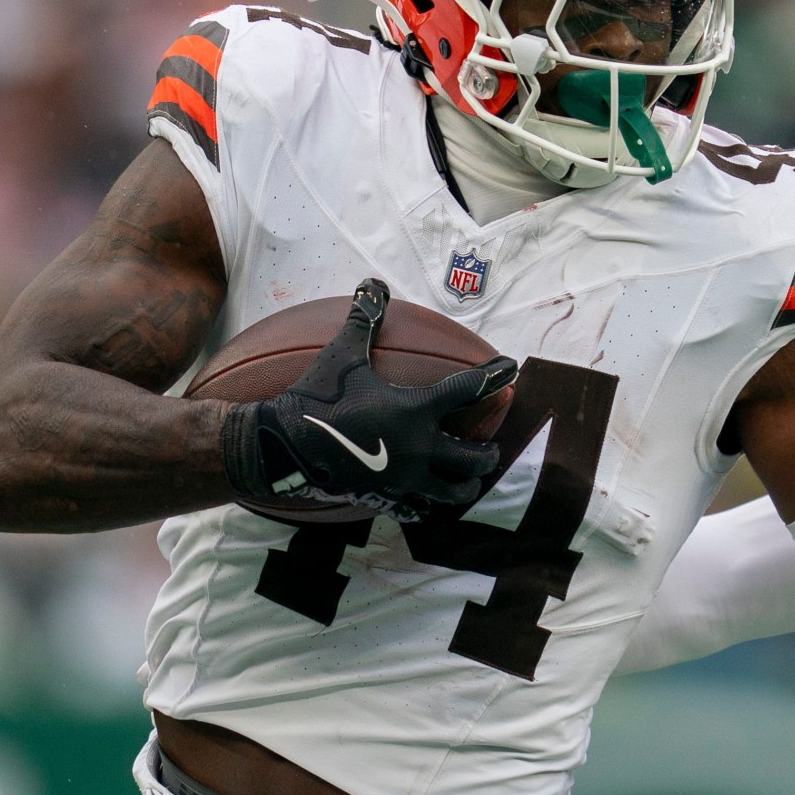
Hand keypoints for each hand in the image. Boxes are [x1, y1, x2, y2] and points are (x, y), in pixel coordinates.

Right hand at [221, 279, 517, 520]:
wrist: (284, 445)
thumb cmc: (317, 396)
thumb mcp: (342, 354)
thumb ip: (363, 320)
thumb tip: (372, 283)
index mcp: (415, 411)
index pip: (467, 391)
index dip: (493, 377)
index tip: (511, 369)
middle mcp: (418, 448)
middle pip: (474, 458)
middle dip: (488, 453)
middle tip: (490, 446)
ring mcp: (404, 479)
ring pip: (453, 492)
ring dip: (466, 484)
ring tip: (468, 478)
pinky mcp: (385, 498)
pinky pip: (418, 510)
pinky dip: (427, 506)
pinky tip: (427, 501)